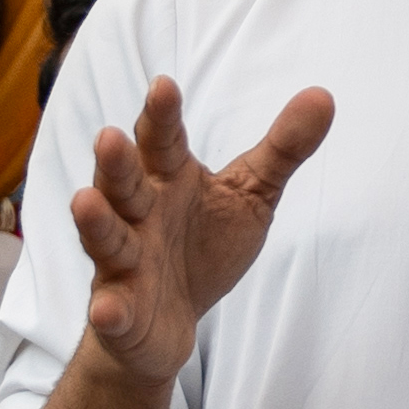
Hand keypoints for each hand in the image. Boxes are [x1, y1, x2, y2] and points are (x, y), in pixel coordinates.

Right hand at [69, 79, 332, 390]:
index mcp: (168, 180)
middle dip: (116, 163)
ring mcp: (123, 264)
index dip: (161, 115)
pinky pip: (111, 310)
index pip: (162, 142)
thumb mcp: (249, 195)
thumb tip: (324, 96)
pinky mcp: (119, 312)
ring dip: (95, 222)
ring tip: (84, 201)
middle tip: (109, 137)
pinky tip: (107, 309)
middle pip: (123, 184)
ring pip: (105, 239)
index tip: (164, 86)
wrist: (171, 322)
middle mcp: (138, 215)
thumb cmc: (204, 245)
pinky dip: (108, 310)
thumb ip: (282, 149)